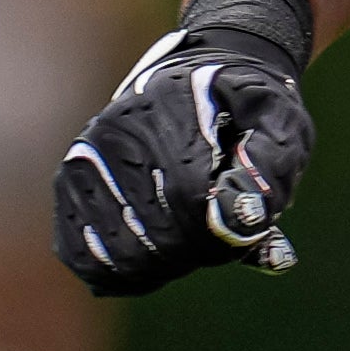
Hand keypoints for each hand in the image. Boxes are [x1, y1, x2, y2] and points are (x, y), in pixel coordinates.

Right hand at [52, 22, 313, 296]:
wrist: (197, 77)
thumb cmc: (243, 108)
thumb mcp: (279, 119)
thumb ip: (272, 165)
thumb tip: (244, 220)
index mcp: (169, 107)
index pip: (189, 197)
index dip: (223, 231)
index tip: (245, 230)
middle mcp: (115, 131)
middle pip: (155, 234)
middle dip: (198, 249)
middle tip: (221, 237)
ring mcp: (84, 158)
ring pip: (120, 254)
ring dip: (164, 265)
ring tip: (191, 240)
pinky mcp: (69, 185)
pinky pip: (83, 254)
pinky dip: (122, 272)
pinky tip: (154, 258)